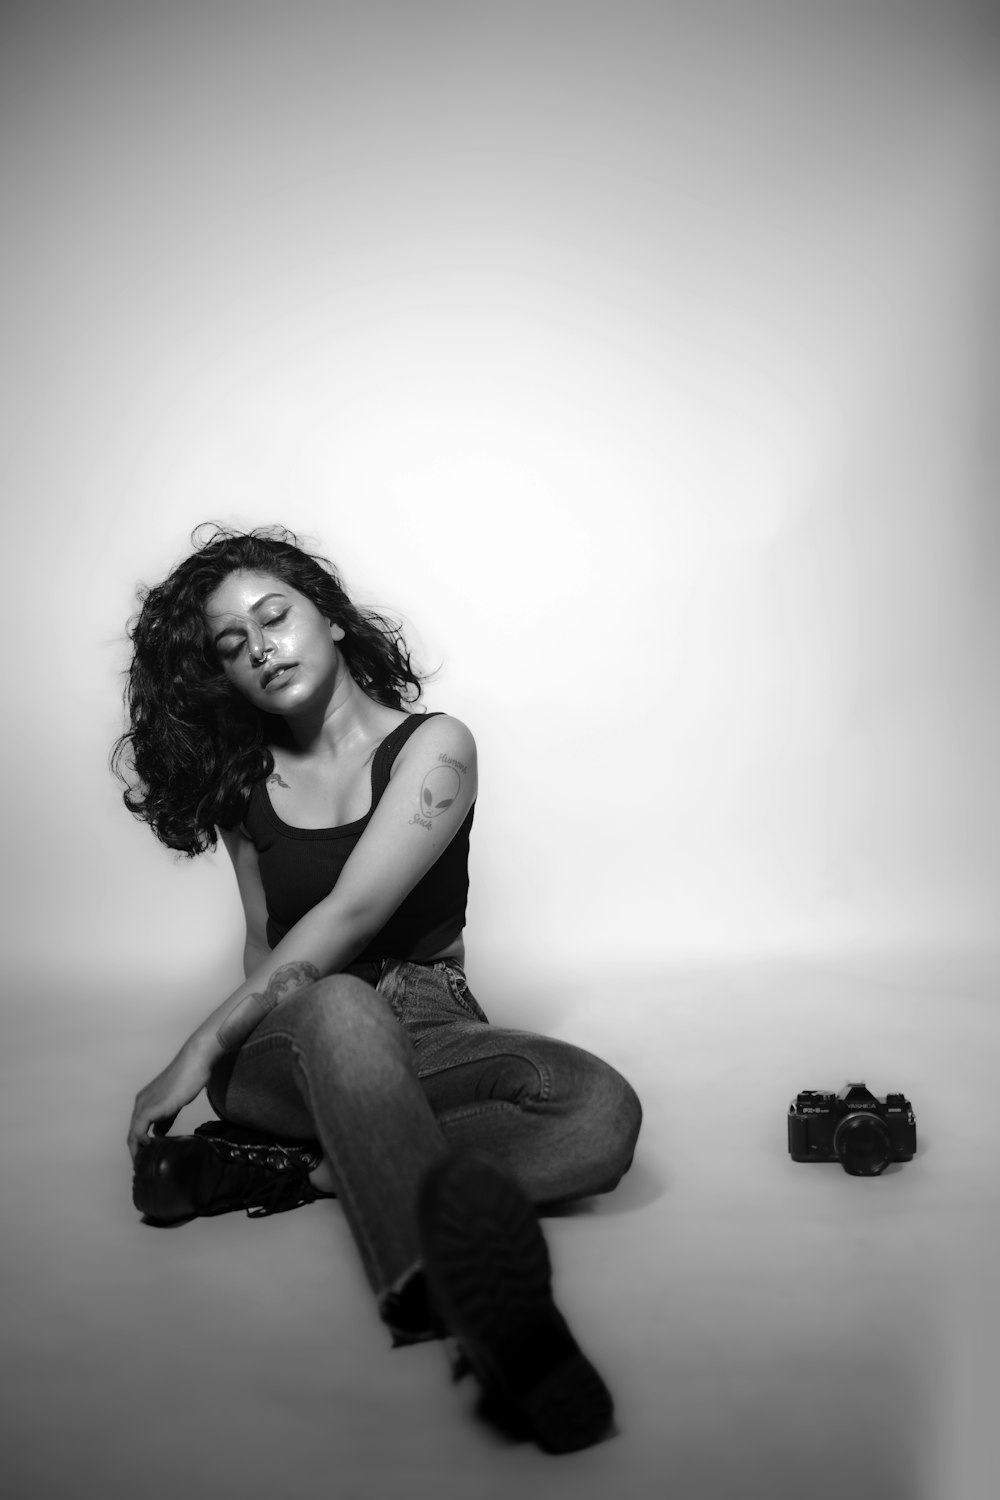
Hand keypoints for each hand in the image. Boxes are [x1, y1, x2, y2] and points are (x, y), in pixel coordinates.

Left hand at [127, 1043, 212, 1160]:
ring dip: (136, 1149)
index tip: (146, 1158)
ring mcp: (145, 1103)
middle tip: (143, 1167)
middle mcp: (141, 1102)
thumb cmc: (190, 1077)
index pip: (136, 1128)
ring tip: (143, 1164)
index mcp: (145, 1100)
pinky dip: (141, 1141)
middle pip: (131, 1132)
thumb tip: (158, 1135)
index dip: (138, 1144)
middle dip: (136, 1150)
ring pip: (132, 1132)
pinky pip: (139, 1129)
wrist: (196, 1061)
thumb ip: (166, 1118)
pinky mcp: (153, 1106)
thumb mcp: (175, 1102)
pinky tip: (150, 1148)